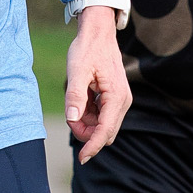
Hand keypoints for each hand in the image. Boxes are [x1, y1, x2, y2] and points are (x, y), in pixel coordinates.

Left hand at [66, 6, 130, 161]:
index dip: (93, 146)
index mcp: (116, 97)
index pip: (106, 131)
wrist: (98, 34)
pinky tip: (81, 100)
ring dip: (86, 123)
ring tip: (74, 102)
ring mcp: (119, 101)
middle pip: (105, 132)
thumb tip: (72, 118)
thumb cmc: (87, 49)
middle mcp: (122, 101)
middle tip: (70, 115)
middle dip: (86, 132)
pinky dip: (89, 115)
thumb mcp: (77, 70)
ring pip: (102, 126)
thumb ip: (75, 95)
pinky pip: (101, 117)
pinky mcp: (114, 99)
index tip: (82, 158)